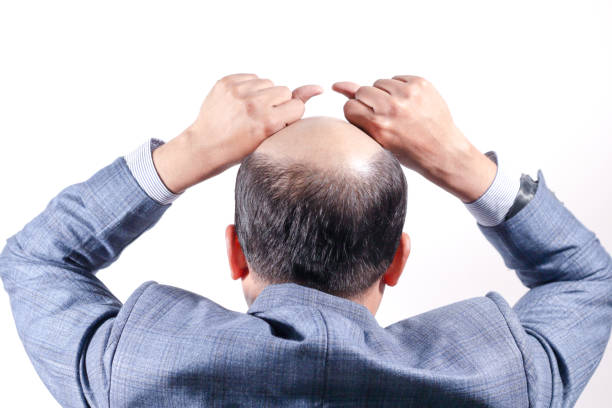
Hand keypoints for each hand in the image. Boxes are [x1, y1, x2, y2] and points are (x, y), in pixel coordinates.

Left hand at [153, 73, 322, 193]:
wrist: (205, 146)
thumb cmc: (241, 147)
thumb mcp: (272, 136)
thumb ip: (294, 111)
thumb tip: (318, 87)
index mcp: (268, 122)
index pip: (297, 105)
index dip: (288, 115)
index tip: (275, 125)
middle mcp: (254, 104)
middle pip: (284, 91)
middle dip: (277, 103)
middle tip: (260, 118)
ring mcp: (238, 91)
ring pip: (268, 82)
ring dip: (263, 94)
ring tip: (249, 111)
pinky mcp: (226, 82)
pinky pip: (251, 77)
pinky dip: (249, 88)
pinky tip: (240, 103)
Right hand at [333, 76, 495, 202]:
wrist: (443, 152)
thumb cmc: (407, 150)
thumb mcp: (377, 138)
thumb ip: (357, 112)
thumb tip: (338, 85)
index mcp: (378, 126)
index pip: (350, 106)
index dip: (358, 113)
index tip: (369, 121)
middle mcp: (392, 108)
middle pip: (363, 90)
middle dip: (370, 102)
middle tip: (386, 116)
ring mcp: (408, 94)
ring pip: (380, 82)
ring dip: (385, 94)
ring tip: (399, 111)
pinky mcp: (421, 84)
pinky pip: (398, 78)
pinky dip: (400, 88)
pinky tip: (409, 104)